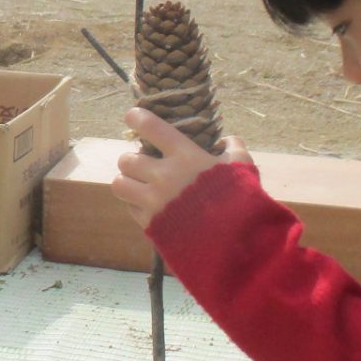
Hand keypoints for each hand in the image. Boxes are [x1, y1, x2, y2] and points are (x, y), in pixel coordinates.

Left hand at [111, 109, 253, 228]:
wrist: (236, 244)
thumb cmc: (240, 201)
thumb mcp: (242, 167)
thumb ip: (233, 148)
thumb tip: (227, 140)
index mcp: (184, 156)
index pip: (150, 127)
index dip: (137, 117)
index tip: (132, 116)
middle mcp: (163, 176)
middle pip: (126, 159)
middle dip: (132, 160)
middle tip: (142, 163)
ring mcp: (154, 202)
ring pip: (118, 184)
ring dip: (126, 182)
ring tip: (138, 184)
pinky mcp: (150, 225)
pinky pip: (131, 209)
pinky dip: (136, 205)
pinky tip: (150, 206)